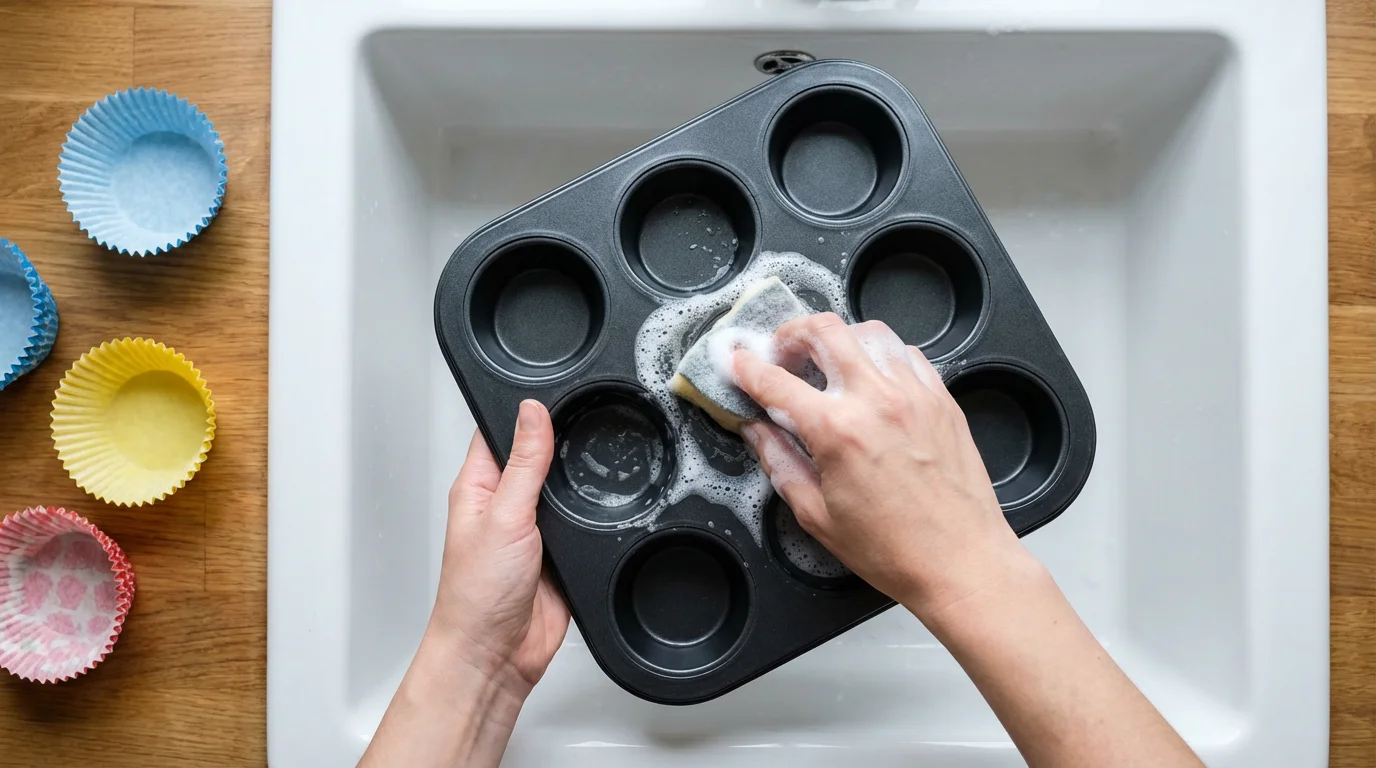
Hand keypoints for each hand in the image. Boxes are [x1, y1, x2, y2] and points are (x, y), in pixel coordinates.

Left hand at [361, 400, 568, 767]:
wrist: (496, 656)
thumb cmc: (476, 595)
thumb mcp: (503, 515)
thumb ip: (523, 462)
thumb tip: (532, 412)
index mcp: (480, 486)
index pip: (501, 431)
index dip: (526, 410)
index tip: (554, 390)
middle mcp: (505, 504)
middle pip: (541, 456)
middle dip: (564, 443)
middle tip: (588, 425)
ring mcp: (535, 530)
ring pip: (566, 489)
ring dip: (581, 484)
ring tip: (598, 466)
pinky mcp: (561, 554)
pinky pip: (583, 524)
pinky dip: (594, 518)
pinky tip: (604, 509)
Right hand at [733, 313, 1027, 619]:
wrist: (961, 561)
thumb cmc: (893, 549)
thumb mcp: (817, 515)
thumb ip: (779, 463)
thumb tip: (756, 431)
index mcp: (837, 431)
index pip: (776, 381)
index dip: (747, 367)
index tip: (737, 361)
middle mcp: (876, 400)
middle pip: (825, 331)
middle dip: (792, 333)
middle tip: (781, 352)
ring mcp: (914, 394)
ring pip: (870, 332)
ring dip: (840, 339)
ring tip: (828, 362)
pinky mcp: (942, 400)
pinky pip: (907, 354)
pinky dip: (882, 355)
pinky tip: (873, 378)